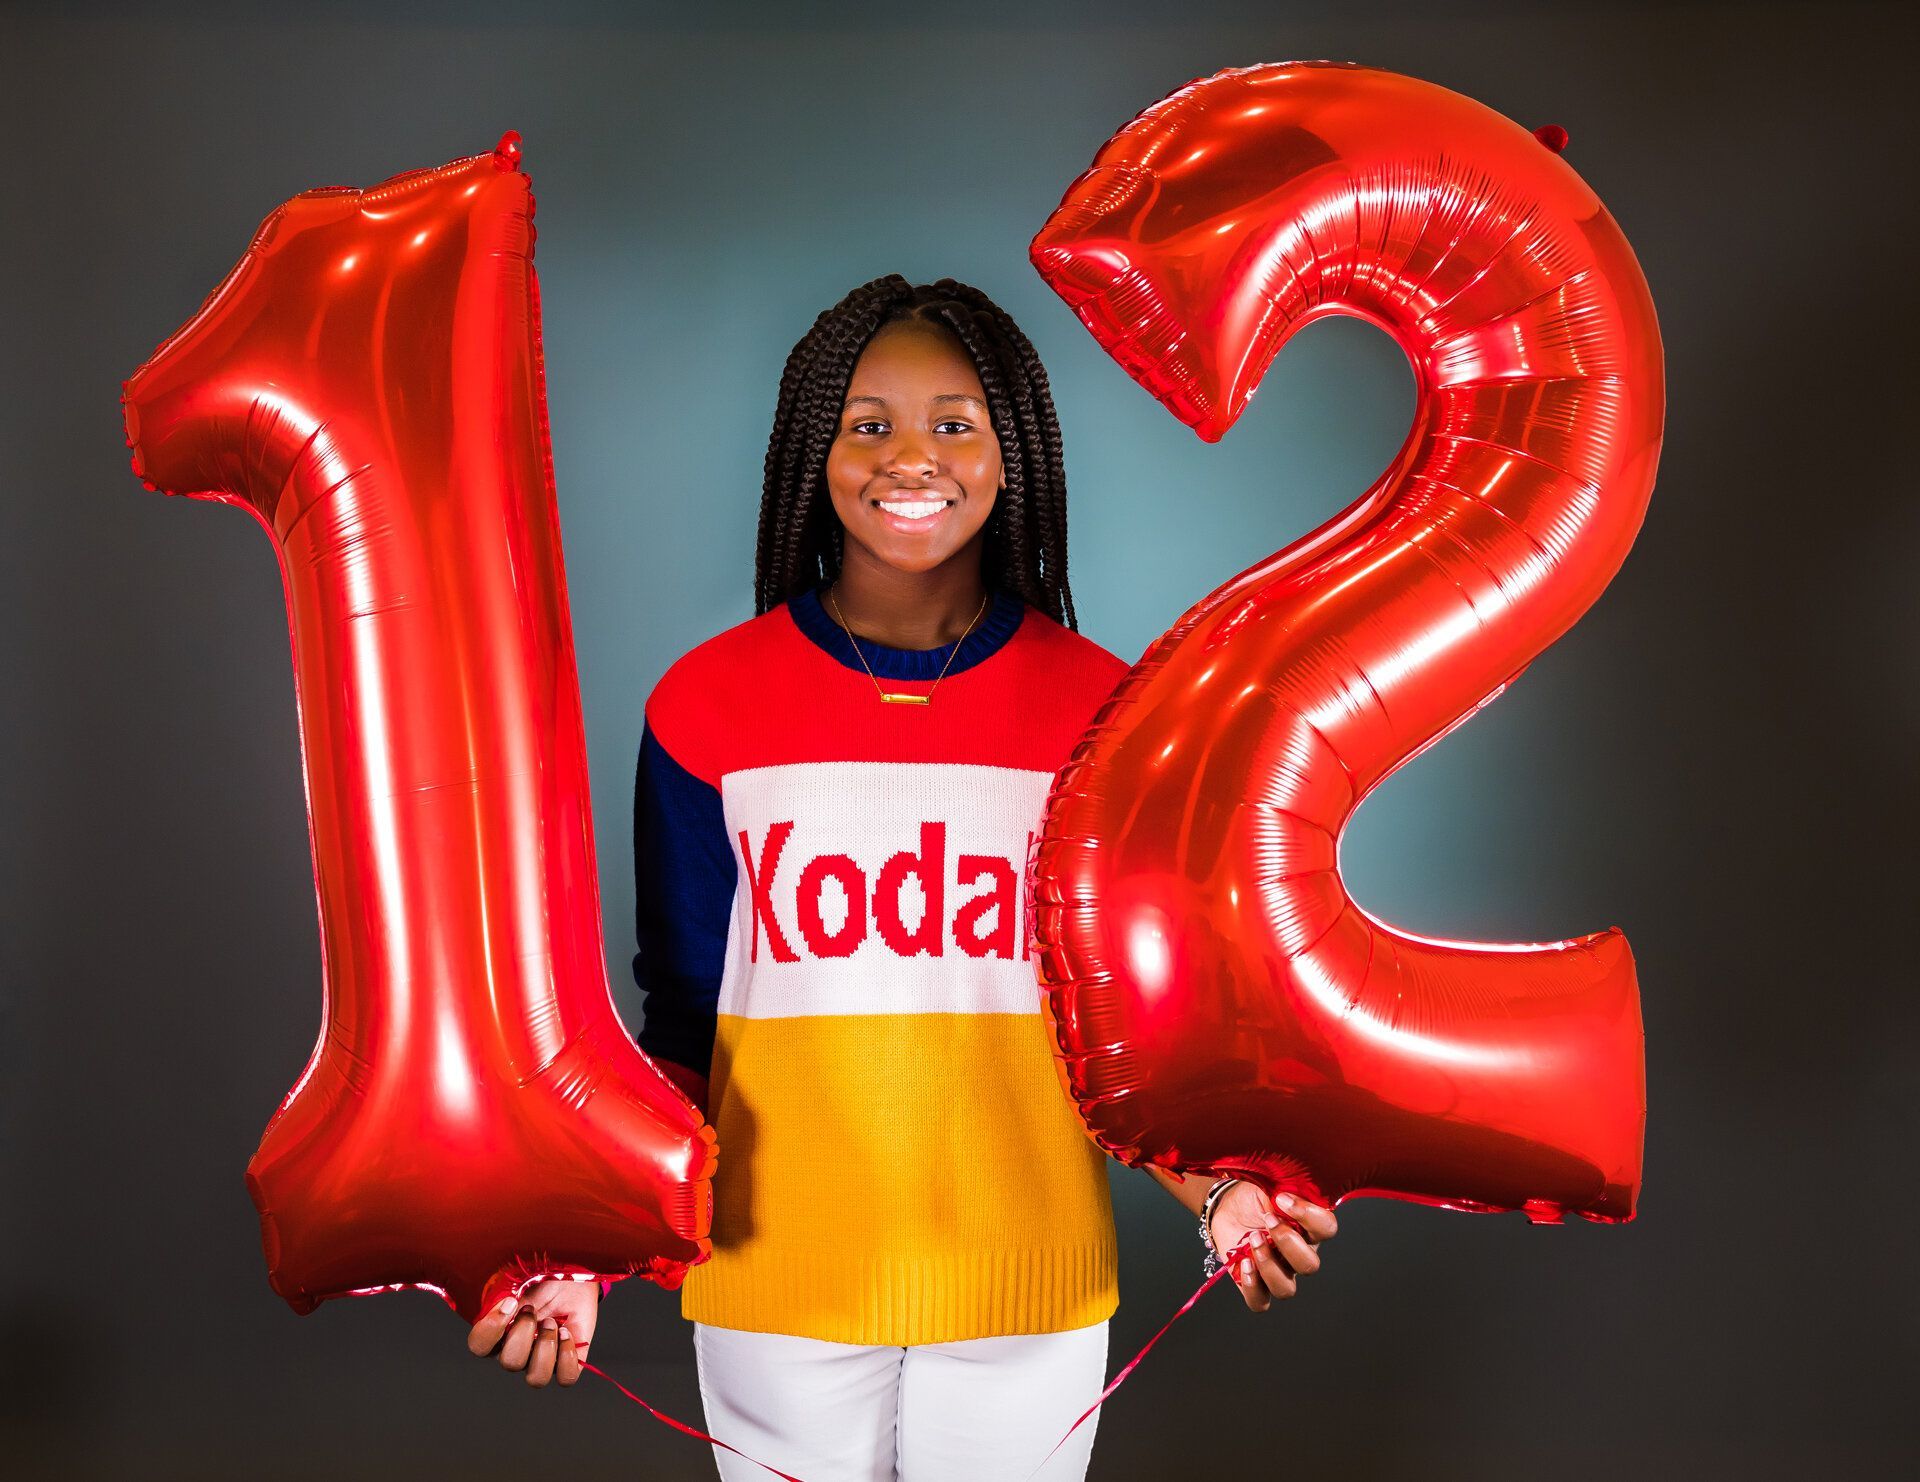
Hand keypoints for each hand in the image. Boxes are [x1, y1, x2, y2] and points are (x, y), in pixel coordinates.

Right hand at [465, 1278, 599, 1386]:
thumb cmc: (544, 1278)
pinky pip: (565, 1377)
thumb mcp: (520, 1280)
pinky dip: (567, 1355)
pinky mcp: (567, 1361)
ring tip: (552, 1323)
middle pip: (510, 1363)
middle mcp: (516, 1351)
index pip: (478, 1346)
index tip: (510, 1303)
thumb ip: (503, 1296)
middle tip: (534, 1310)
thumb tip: (502, 1307)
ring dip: (546, 1348)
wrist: (574, 1276)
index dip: (491, 1329)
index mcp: (497, 1333)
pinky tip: (568, 1332)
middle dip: (525, 1333)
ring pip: (536, 1379)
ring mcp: (541, 1359)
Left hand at [1208, 1183, 1336, 1312]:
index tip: (1282, 1198)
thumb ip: (1286, 1184)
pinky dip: (1253, 1286)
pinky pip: (1260, 1302)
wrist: (1227, 1207)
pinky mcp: (1255, 1284)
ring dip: (1268, 1265)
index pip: (1327, 1228)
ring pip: (1286, 1289)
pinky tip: (1243, 1264)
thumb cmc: (1254, 1196)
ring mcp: (1278, 1271)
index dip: (1309, 1216)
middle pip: (1310, 1265)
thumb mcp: (1270, 1183)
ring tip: (1252, 1240)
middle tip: (1267, 1220)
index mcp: (1308, 1227)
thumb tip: (1291, 1182)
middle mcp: (1298, 1254)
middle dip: (1288, 1243)